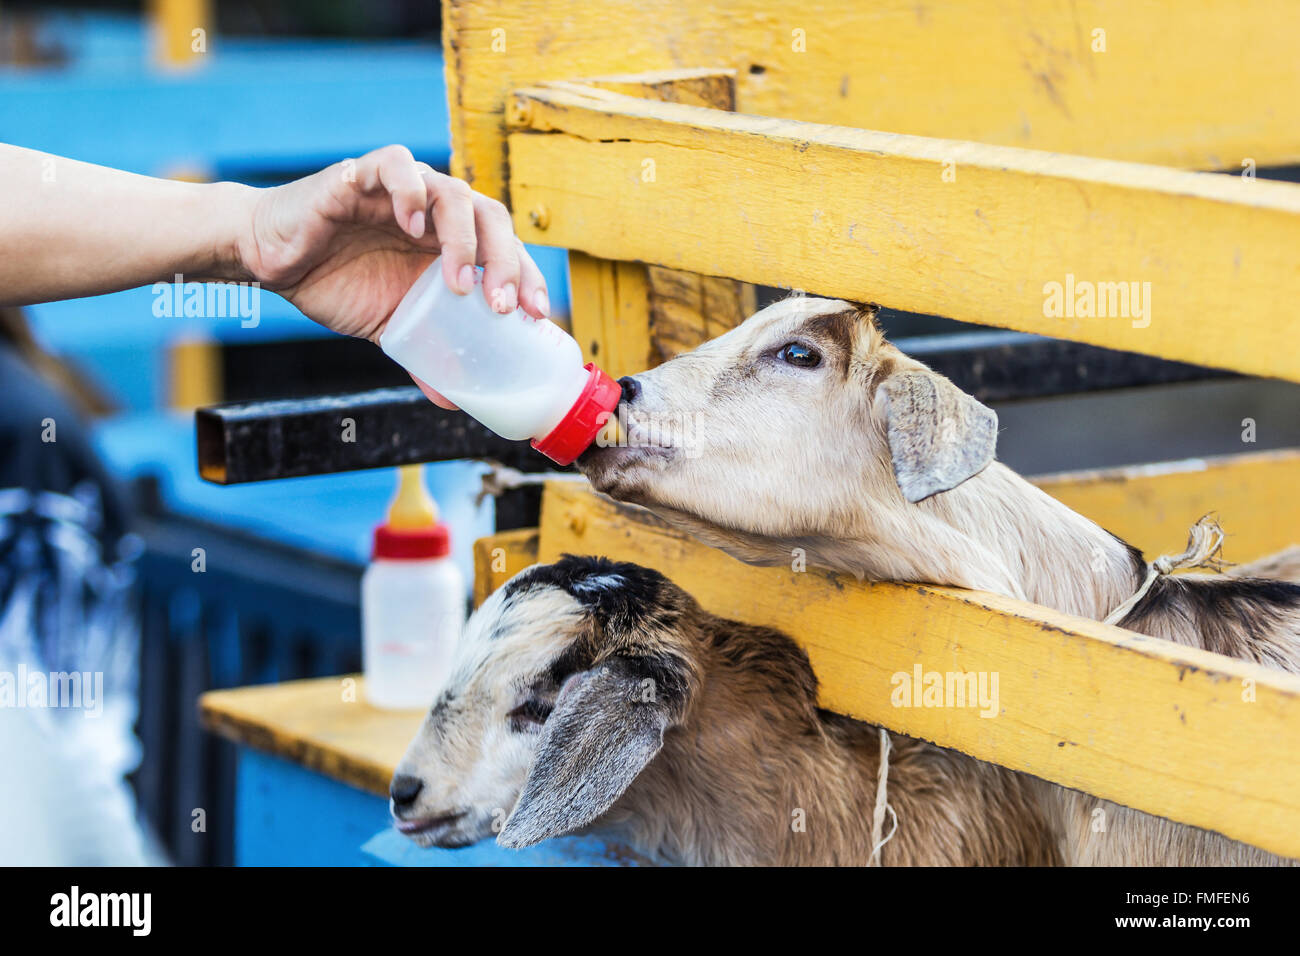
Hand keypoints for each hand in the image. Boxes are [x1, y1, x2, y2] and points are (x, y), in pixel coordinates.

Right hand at [234, 145, 549, 403]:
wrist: (274, 260)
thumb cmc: (337, 282)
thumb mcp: (391, 326)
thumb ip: (425, 354)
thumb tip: (453, 401)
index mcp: (450, 241)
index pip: (506, 248)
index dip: (528, 276)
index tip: (537, 315)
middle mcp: (434, 211)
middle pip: (491, 217)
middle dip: (505, 262)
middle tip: (500, 306)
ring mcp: (401, 190)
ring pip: (452, 191)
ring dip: (463, 239)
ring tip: (458, 282)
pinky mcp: (360, 175)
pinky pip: (396, 165)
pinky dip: (410, 192)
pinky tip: (411, 226)